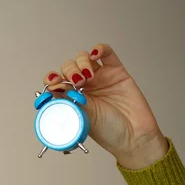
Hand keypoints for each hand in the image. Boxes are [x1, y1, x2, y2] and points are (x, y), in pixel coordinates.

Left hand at [44, 43, 168, 168]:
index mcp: (71, 97)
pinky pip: (106, 53)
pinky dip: (99, 49)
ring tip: (88, 75)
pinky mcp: (116, 71)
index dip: (52, 79)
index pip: (56, 81)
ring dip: (81, 62)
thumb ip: (68, 100)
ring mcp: (100, 77)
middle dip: (70, 71)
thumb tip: (52, 90)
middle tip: (77, 82)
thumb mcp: (80, 117)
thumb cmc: (107, 131)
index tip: (54, 83)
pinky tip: (95, 54)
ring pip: (84, 58)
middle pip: (69, 67)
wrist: (132, 136)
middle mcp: (84, 86)